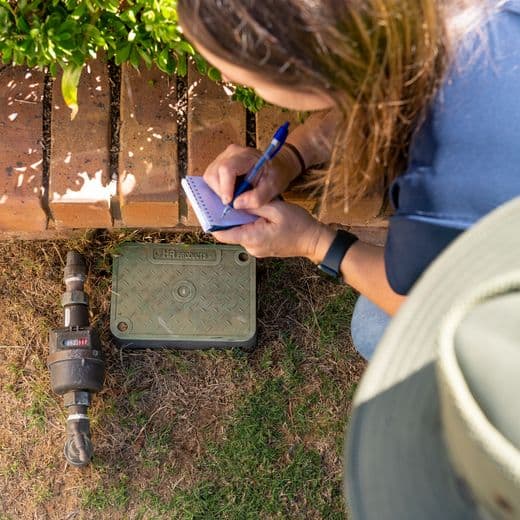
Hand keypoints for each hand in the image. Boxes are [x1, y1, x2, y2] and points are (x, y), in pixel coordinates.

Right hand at [203, 144, 300, 209]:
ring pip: (209, 177)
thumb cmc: (275, 174)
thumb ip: (257, 197)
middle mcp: (230, 154)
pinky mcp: (218, 165)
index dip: (225, 188)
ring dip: (218, 191)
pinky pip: (211, 179)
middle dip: (221, 192)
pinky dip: (218, 190)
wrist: (276, 166)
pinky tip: (230, 194)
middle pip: (213, 174)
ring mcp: (222, 158)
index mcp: (245, 155)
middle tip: (234, 203)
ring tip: (234, 197)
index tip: (229, 203)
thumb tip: (236, 204)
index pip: (226, 169)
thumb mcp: (273, 187)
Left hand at [212, 200, 334, 260]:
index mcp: (252, 238)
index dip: (213, 222)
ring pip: (241, 231)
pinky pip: (250, 233)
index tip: (208, 208)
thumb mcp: (276, 209)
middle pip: (231, 231)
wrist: (314, 241)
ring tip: (248, 205)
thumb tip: (235, 201)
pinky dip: (250, 224)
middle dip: (231, 216)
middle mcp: (251, 247)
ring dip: (243, 219)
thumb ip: (253, 204)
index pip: (222, 234)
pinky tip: (258, 214)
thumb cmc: (299, 226)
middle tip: (232, 199)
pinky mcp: (261, 247)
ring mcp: (256, 248)